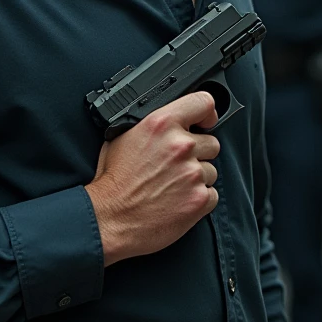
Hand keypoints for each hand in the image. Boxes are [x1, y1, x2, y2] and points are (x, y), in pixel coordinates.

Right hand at [85, 92, 220, 266]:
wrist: (109, 218)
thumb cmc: (113, 181)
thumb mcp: (123, 136)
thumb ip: (152, 124)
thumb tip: (169, 120)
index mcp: (162, 123)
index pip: (203, 102)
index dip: (207, 112)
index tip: (205, 121)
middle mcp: (181, 145)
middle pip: (211, 142)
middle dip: (198, 153)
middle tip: (177, 165)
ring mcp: (192, 173)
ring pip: (211, 170)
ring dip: (196, 178)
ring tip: (172, 186)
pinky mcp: (199, 199)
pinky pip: (212, 194)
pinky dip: (199, 199)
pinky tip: (178, 201)